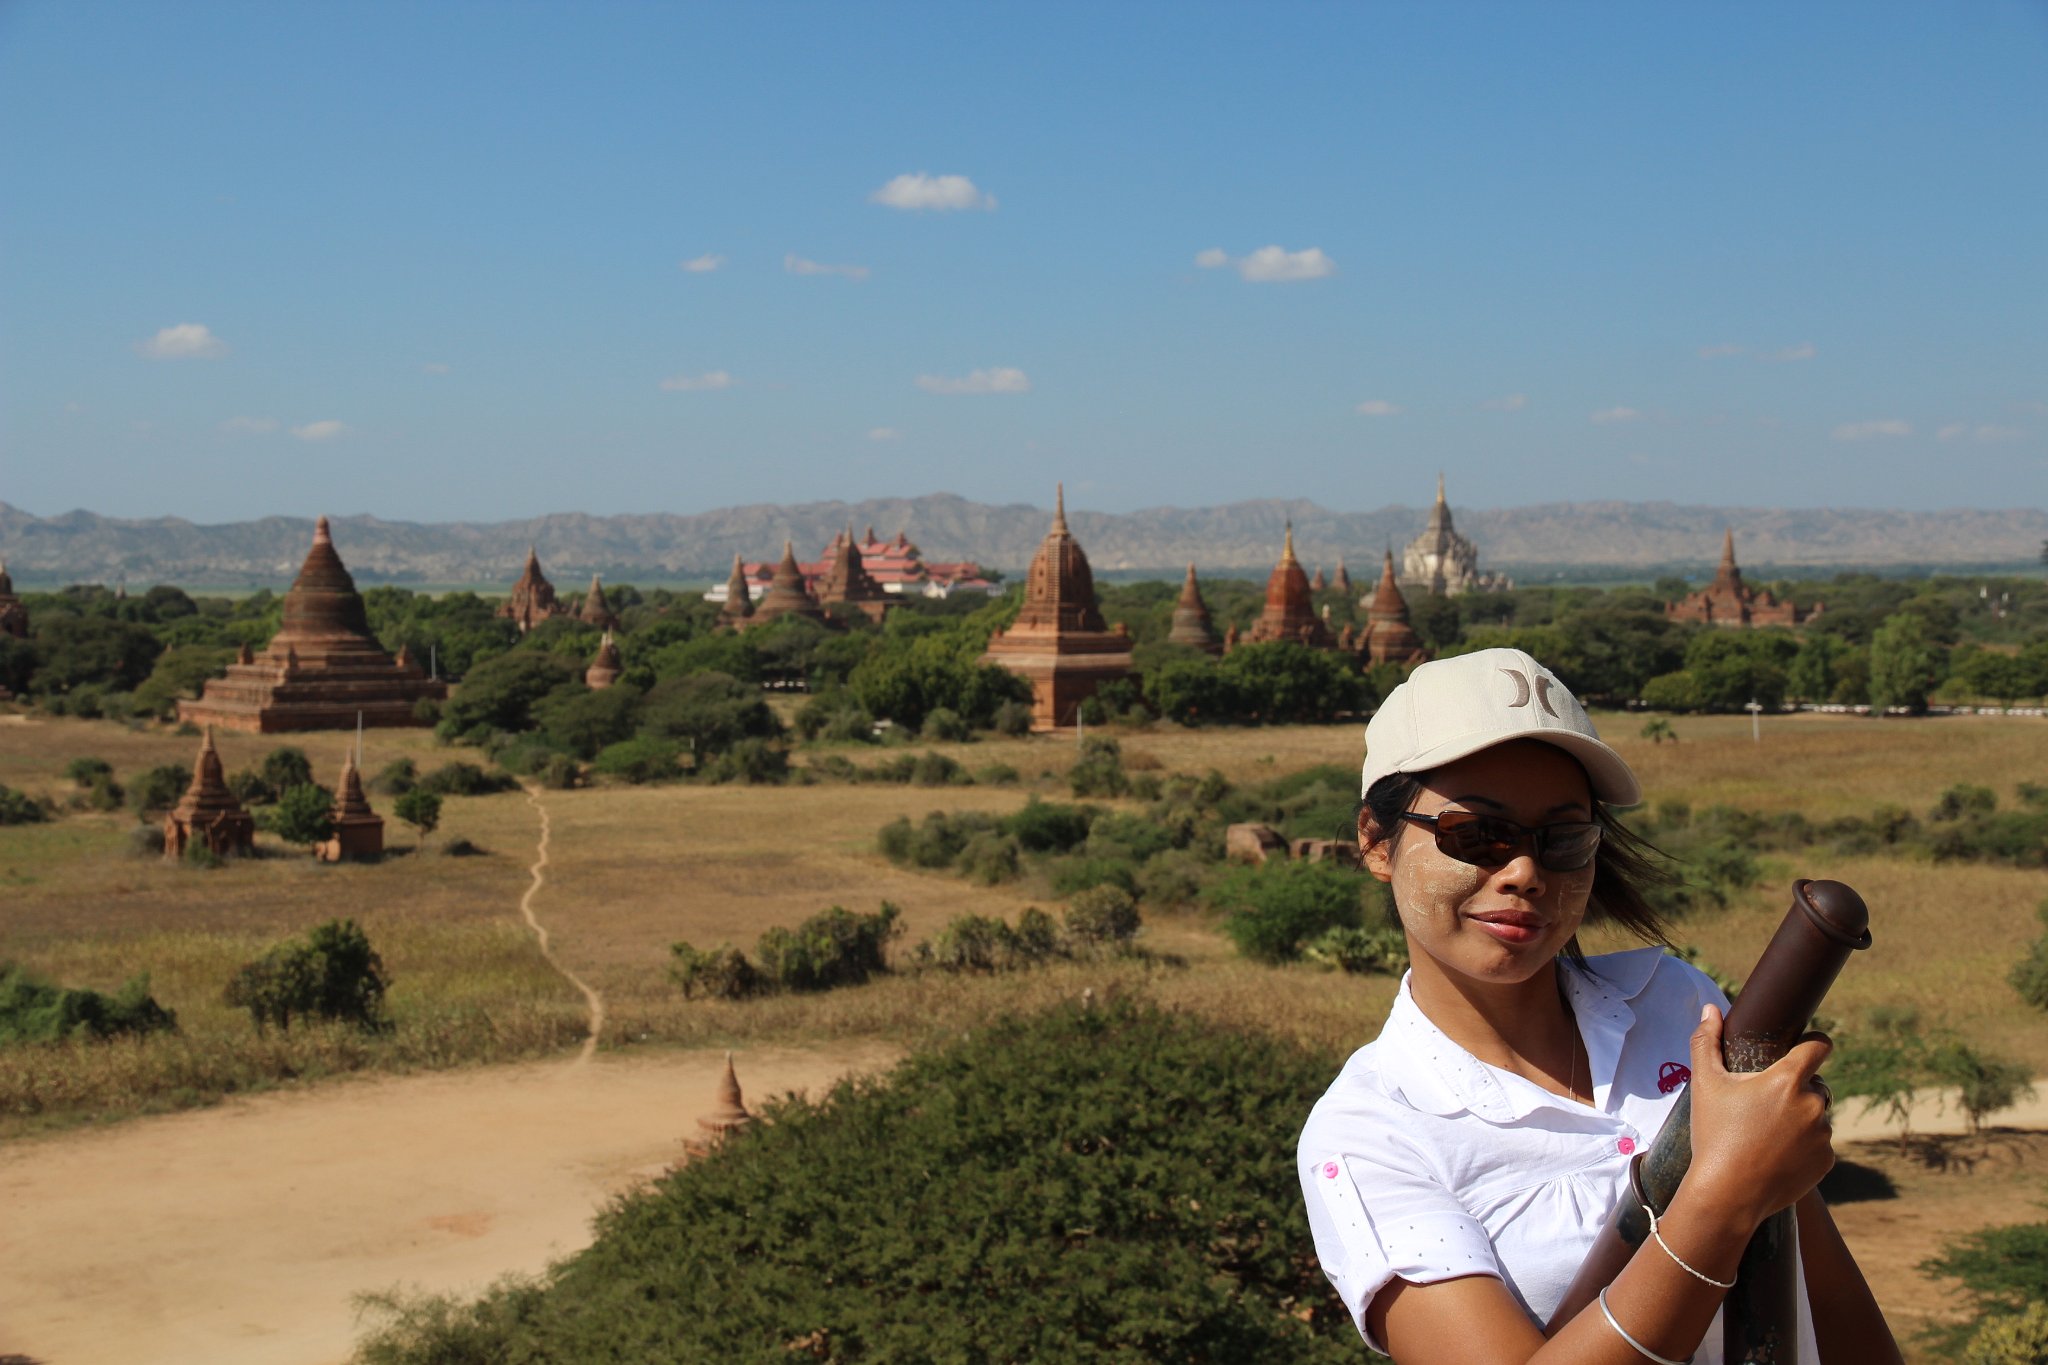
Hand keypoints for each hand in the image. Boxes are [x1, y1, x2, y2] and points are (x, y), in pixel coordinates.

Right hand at [1681, 1004, 1834, 1231]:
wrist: (1727, 1194)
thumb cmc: (1714, 1134)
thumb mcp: (1705, 1084)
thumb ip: (1707, 1042)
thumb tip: (1710, 1009)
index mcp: (1788, 1080)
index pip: (1818, 1046)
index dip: (1813, 1042)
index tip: (1802, 1047)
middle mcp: (1813, 1104)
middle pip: (1813, 1084)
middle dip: (1794, 1090)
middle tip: (1762, 1106)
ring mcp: (1823, 1135)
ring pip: (1816, 1116)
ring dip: (1799, 1119)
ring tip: (1765, 1135)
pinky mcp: (1826, 1161)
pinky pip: (1819, 1144)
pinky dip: (1803, 1146)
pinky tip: (1775, 1156)